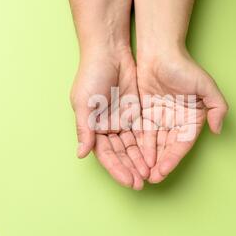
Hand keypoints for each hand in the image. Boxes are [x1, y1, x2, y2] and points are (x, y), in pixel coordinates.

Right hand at [70, 48, 148, 189]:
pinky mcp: (135, 113)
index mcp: (93, 128)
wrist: (109, 52)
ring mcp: (122, 121)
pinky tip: (154, 157)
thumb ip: (84, 129)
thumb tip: (81, 154)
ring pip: (132, 147)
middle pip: (120, 154)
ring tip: (150, 174)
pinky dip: (147, 146)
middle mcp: (107, 128)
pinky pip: (142, 133)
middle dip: (130, 169)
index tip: (129, 181)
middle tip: (142, 183)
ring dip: (140, 161)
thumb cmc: (91, 76)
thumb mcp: (84, 103)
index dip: (117, 169)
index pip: (106, 155)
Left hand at [137, 49, 228, 182]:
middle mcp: (177, 121)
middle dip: (160, 164)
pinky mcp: (146, 114)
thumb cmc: (183, 67)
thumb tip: (218, 130)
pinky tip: (136, 158)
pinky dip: (141, 146)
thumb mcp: (206, 85)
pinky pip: (143, 133)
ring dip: (150, 159)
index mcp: (192, 118)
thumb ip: (218, 107)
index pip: (182, 143)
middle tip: (151, 179)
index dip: (173, 158)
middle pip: (168, 147)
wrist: (159, 51)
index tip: (163, 171)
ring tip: (142, 174)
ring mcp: (161, 119)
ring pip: (155, 144)